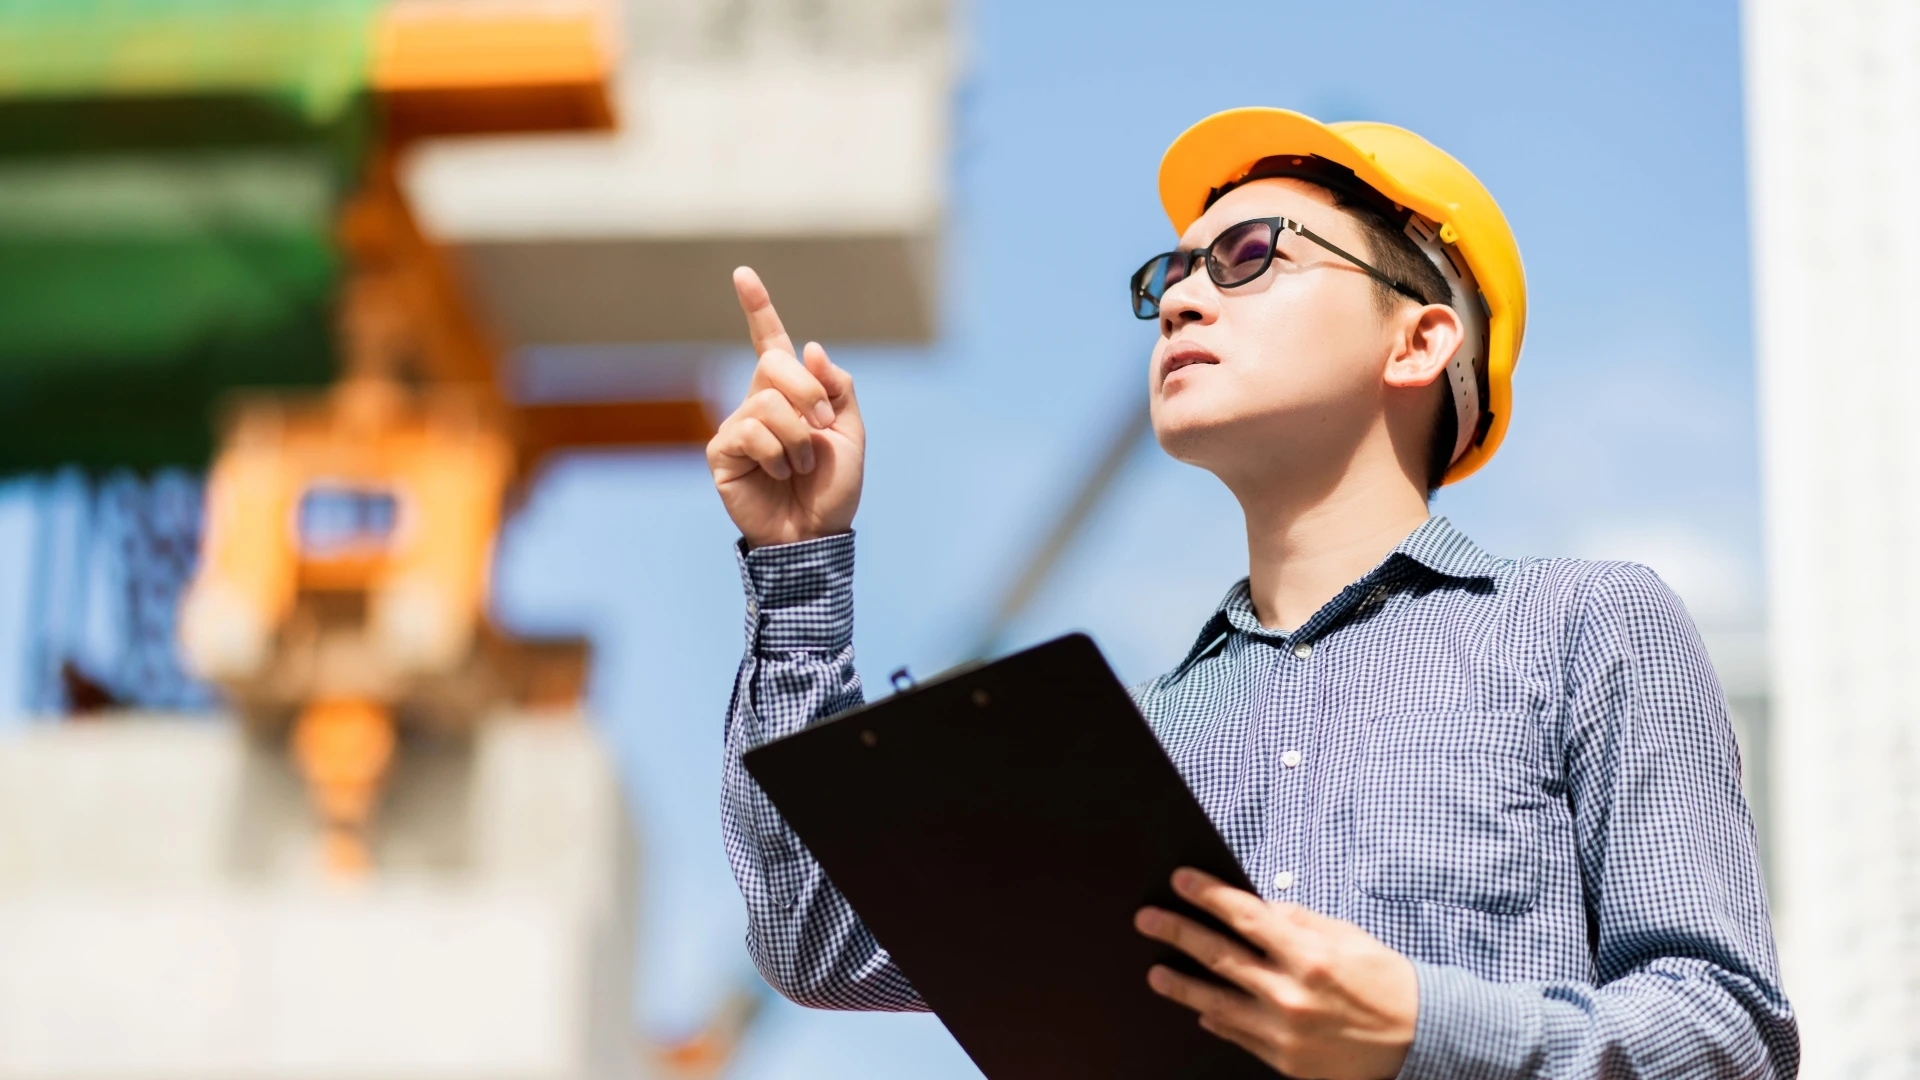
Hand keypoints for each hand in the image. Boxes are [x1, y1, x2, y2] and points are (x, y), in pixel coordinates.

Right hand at [708, 267, 865, 548]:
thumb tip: (811, 348)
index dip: (757, 308)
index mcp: (789, 394)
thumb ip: (837, 388)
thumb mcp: (850, 433)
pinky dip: (777, 455)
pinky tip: (780, 475)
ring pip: (766, 403)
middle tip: (821, 429)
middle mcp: (758, 403)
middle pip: (775, 366)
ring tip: (801, 467)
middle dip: (808, 395)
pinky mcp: (721, 453)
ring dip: (797, 438)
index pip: (769, 342)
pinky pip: (750, 432)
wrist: (816, 534)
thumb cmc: (832, 488)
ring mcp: (737, 427)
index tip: (743, 273)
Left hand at [1134, 869, 1417, 1079]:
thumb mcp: (1345, 936)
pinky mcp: (1283, 1060)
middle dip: (1178, 933)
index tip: (1180, 881)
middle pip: (1220, 957)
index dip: (1208, 895)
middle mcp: (1291, 994)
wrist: (1418, 1038)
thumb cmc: (1382, 980)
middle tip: (1147, 919)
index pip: (1245, 917)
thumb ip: (1297, 922)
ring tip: (1156, 972)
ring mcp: (1284, 1032)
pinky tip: (1199, 1010)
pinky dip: (1215, 1020)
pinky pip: (1237, 1035)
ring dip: (1182, 985)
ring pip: (1216, 1003)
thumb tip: (1255, 908)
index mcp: (1309, 955)